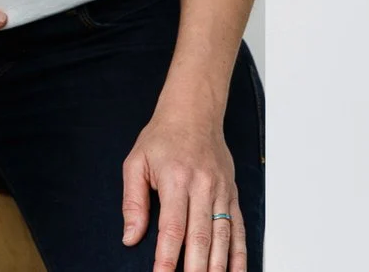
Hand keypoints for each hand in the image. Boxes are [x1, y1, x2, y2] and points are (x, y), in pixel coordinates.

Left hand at [122, 109, 246, 271]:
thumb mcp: (135, 163)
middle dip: (194, 268)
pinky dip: (238, 253)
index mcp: (176, 180)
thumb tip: (130, 236)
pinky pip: (237, 228)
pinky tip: (236, 271)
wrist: (194, 112)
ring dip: (217, 265)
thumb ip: (133, 203)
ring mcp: (221, 191)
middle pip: (200, 237)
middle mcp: (202, 187)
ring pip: (222, 236)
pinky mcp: (232, 194)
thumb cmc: (162, 137)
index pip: (172, 228)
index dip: (167, 257)